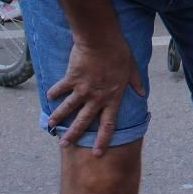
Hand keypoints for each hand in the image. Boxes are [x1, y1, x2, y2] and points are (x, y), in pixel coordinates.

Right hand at [45, 35, 146, 156]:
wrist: (102, 40)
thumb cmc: (119, 52)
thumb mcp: (132, 68)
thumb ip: (136, 82)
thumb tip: (143, 93)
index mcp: (112, 97)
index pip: (108, 124)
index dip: (103, 139)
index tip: (97, 153)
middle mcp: (96, 97)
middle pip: (84, 121)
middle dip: (73, 135)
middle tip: (64, 144)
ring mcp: (83, 89)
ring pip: (68, 108)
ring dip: (58, 118)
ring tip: (50, 126)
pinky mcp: (72, 79)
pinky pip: (60, 89)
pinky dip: (54, 93)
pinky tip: (49, 97)